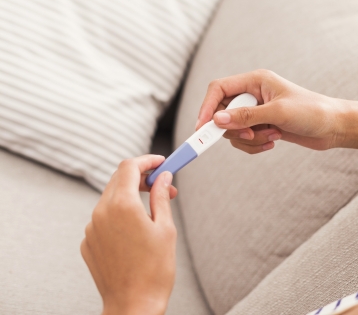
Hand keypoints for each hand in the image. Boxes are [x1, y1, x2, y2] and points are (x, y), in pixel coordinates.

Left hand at [81, 155, 178, 314]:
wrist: (134, 304)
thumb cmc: (155, 270)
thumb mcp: (165, 228)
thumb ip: (161, 197)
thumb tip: (163, 178)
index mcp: (122, 205)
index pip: (129, 167)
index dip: (147, 160)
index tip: (161, 162)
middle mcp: (101, 213)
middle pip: (118, 179)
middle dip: (141, 177)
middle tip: (163, 185)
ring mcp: (91, 228)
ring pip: (110, 199)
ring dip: (130, 196)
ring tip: (154, 211)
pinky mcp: (88, 242)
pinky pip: (104, 219)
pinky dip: (120, 215)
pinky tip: (137, 231)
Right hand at [197, 69, 352, 153]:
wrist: (335, 126)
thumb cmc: (312, 112)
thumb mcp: (278, 113)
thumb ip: (246, 116)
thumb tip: (216, 121)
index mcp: (255, 80)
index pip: (219, 89)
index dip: (207, 107)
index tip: (202, 128)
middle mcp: (253, 93)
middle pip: (223, 112)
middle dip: (235, 129)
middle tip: (252, 135)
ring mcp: (257, 111)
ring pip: (233, 129)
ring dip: (248, 139)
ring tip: (272, 137)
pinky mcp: (263, 126)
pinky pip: (244, 139)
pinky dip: (254, 145)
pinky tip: (273, 143)